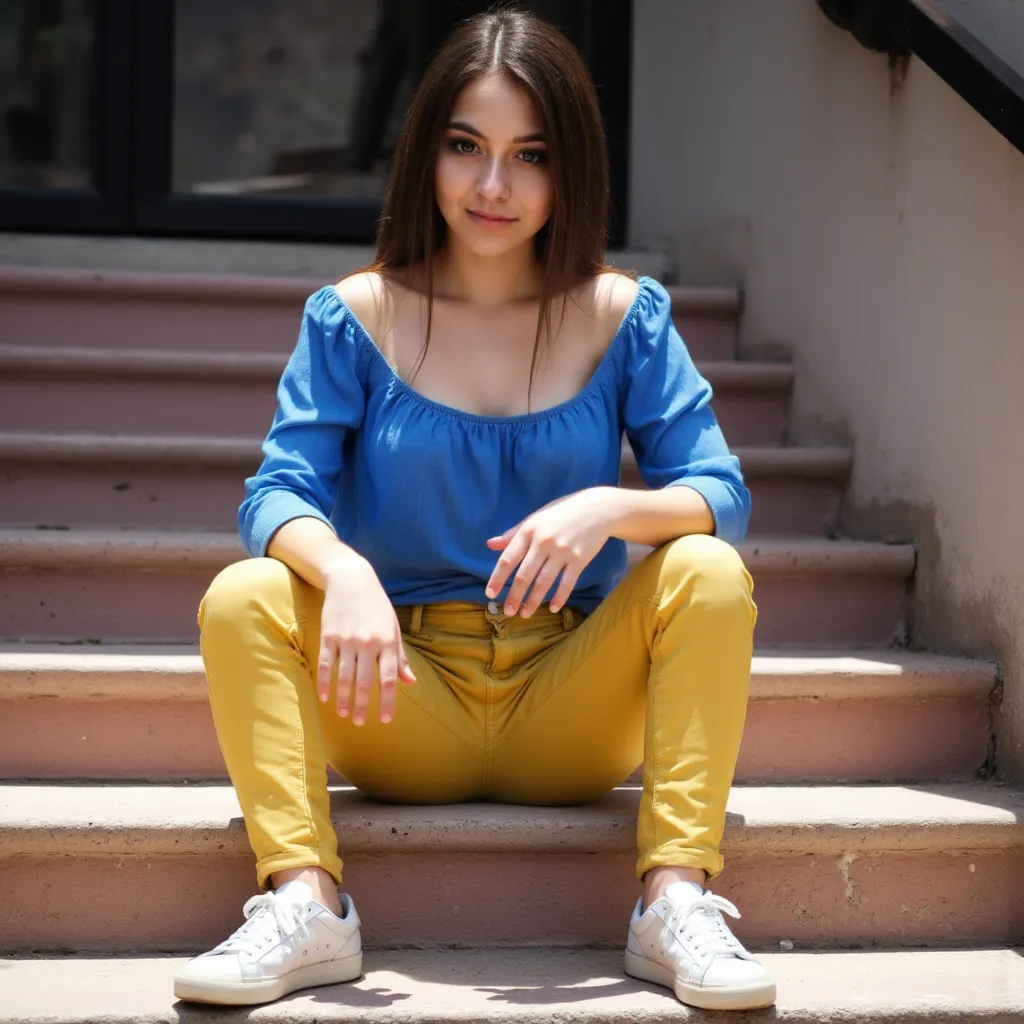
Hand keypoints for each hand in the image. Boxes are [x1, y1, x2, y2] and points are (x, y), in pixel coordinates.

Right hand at [317, 557, 415, 724]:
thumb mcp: (393, 628)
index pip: (389, 679)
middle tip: (360, 723)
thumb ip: (400, 657)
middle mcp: (368, 643)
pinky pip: (326, 665)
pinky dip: (325, 683)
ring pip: (344, 677)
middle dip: (363, 706)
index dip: (387, 701)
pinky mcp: (329, 636)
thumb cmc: (377, 607)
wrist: (352, 580)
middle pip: (365, 683)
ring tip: (344, 714)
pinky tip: (326, 697)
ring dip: (344, 699)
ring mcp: (347, 640)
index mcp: (387, 642)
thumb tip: (410, 682)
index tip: (385, 719)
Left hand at [485, 487, 619, 616]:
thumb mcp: (536, 518)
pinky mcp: (580, 560)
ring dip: (533, 601)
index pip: (508, 559)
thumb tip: (490, 545)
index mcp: (529, 531)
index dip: (497, 578)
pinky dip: (559, 597)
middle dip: (514, 597)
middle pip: (524, 576)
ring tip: (525, 614)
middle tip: (508, 612)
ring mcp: (562, 551)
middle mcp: (544, 542)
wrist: (598, 508)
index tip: (490, 594)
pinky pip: (567, 583)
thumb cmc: (562, 512)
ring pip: (543, 583)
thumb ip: (513, 533)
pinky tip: (553, 608)